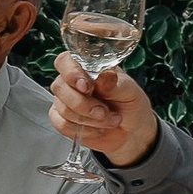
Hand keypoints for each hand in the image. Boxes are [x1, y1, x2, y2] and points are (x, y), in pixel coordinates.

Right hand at [45, 55, 160, 168]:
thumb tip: (103, 76)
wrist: (132, 132)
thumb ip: (114, 84)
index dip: (71, 73)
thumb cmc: (131, 106)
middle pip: (60, 87)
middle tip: (104, 111)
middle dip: (83, 104)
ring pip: (63, 108)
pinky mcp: (62, 120)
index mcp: (87, 68)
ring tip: (109, 120)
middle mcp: (72, 82)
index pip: (65, 61)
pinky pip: (62, 125)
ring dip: (89, 119)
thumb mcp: (129, 92)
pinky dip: (83, 129)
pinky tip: (97, 129)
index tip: (86, 87)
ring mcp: (64, 101)